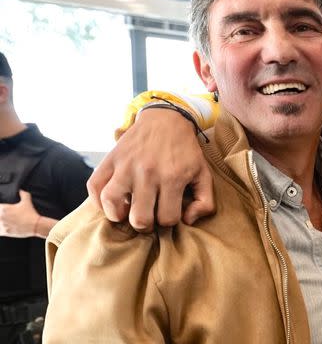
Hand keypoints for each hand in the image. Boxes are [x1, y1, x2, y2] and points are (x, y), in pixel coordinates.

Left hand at [0, 190, 40, 237]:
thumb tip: (21, 190)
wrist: (34, 225)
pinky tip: (6, 228)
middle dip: (1, 215)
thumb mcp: (27, 201)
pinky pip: (0, 231)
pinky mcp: (6, 231)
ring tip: (7, 221)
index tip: (3, 209)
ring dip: (2, 222)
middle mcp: (2, 216)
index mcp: (5, 208)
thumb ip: (23, 194)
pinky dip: (3, 229)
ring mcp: (3, 225)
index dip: (0, 207)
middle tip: (9, 215)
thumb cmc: (30, 213)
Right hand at [87, 107, 214, 231]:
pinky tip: (111, 201)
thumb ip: (205, 201)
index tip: (166, 213)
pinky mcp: (110, 159)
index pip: (166, 219)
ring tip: (126, 211)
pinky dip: (98, 200)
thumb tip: (188, 221)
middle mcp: (148, 173)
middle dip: (144, 224)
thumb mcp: (203, 173)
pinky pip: (94, 186)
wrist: (167, 118)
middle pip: (139, 218)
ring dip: (118, 215)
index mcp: (173, 178)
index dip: (167, 221)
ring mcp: (126, 166)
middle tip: (147, 217)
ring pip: (112, 204)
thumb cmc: (186, 151)